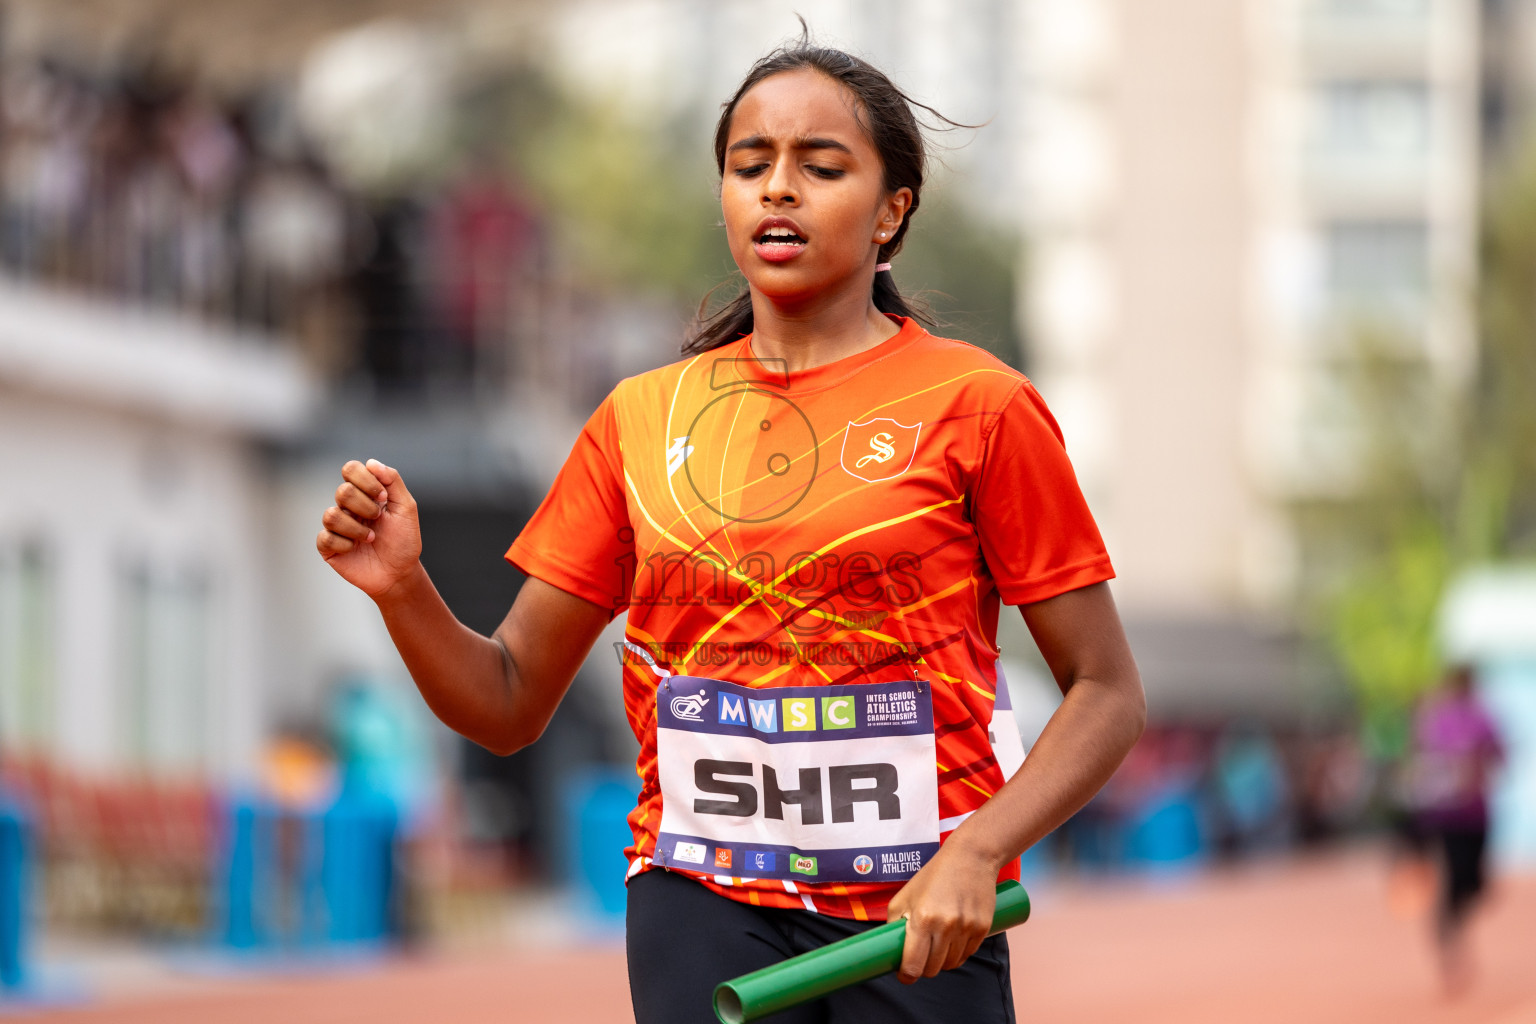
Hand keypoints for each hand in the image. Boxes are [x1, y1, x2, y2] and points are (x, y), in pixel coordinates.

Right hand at [316, 459, 422, 599]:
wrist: (400, 573)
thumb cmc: (403, 540)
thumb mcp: (406, 507)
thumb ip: (392, 481)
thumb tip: (371, 463)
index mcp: (364, 493)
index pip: (350, 469)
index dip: (366, 480)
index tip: (383, 497)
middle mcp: (347, 506)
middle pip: (343, 491)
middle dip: (366, 506)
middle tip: (378, 519)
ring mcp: (336, 526)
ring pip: (331, 515)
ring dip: (357, 528)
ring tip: (371, 538)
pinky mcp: (328, 546)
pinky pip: (325, 537)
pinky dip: (345, 543)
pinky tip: (355, 549)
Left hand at [885, 840, 997, 983]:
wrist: (970, 857)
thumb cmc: (933, 876)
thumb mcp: (905, 895)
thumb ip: (895, 923)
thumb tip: (891, 950)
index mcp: (922, 917)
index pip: (913, 964)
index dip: (907, 975)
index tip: (904, 974)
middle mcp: (945, 925)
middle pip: (933, 969)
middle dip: (924, 968)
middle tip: (920, 958)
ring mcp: (966, 928)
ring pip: (951, 964)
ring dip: (942, 961)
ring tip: (937, 945)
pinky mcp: (982, 928)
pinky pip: (967, 955)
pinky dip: (958, 954)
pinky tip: (952, 942)